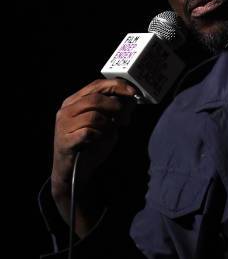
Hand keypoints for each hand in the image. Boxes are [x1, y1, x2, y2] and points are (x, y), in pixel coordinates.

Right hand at [51, 78, 136, 234]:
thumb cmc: (90, 146)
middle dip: (116, 107)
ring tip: (109, 132)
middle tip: (124, 119)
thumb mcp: (106, 125)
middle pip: (96, 99)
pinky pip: (89, 132)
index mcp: (74, 101)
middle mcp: (66, 110)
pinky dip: (99, 136)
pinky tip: (97, 140)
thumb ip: (114, 112)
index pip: (96, 85)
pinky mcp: (65, 141)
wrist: (73, 173)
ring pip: (94, 116)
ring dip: (108, 124)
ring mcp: (63, 125)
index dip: (117, 86)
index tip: (134, 92)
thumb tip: (131, 100)